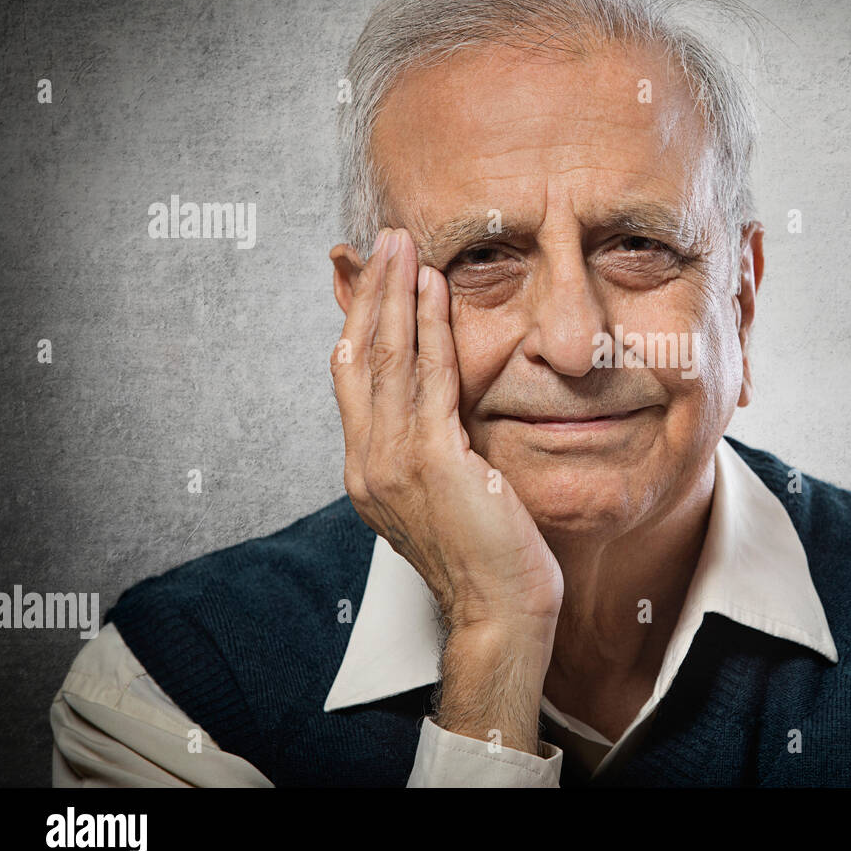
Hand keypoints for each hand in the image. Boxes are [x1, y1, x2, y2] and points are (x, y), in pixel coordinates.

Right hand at [330, 226, 563, 637]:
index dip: (359, 321)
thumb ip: (432, 445)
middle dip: (369, 293)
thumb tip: (439, 403)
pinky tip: (434, 290)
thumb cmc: (486, 556)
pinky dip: (430, 328)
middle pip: (357, 357)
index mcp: (366, 471)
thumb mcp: (448, 491)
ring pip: (387, 358)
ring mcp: (392, 462)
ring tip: (403, 245)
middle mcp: (367, 463)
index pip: (352, 379)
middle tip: (385, 240)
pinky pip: (429, 377)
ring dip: (395, 294)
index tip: (375, 277)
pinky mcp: (431, 461)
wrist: (498, 611)